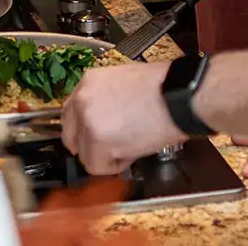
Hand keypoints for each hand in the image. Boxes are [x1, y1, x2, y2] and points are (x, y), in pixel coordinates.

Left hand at [61, 62, 183, 174]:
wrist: (178, 96)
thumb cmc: (162, 87)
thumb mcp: (124, 81)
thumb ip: (104, 97)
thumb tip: (101, 119)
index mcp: (89, 80)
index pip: (70, 113)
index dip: (82, 129)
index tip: (93, 136)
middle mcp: (82, 99)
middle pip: (70, 136)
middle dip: (89, 145)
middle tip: (110, 147)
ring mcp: (87, 121)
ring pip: (86, 155)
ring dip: (106, 155)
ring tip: (131, 142)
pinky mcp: (98, 142)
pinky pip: (99, 167)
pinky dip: (116, 165)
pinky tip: (133, 149)